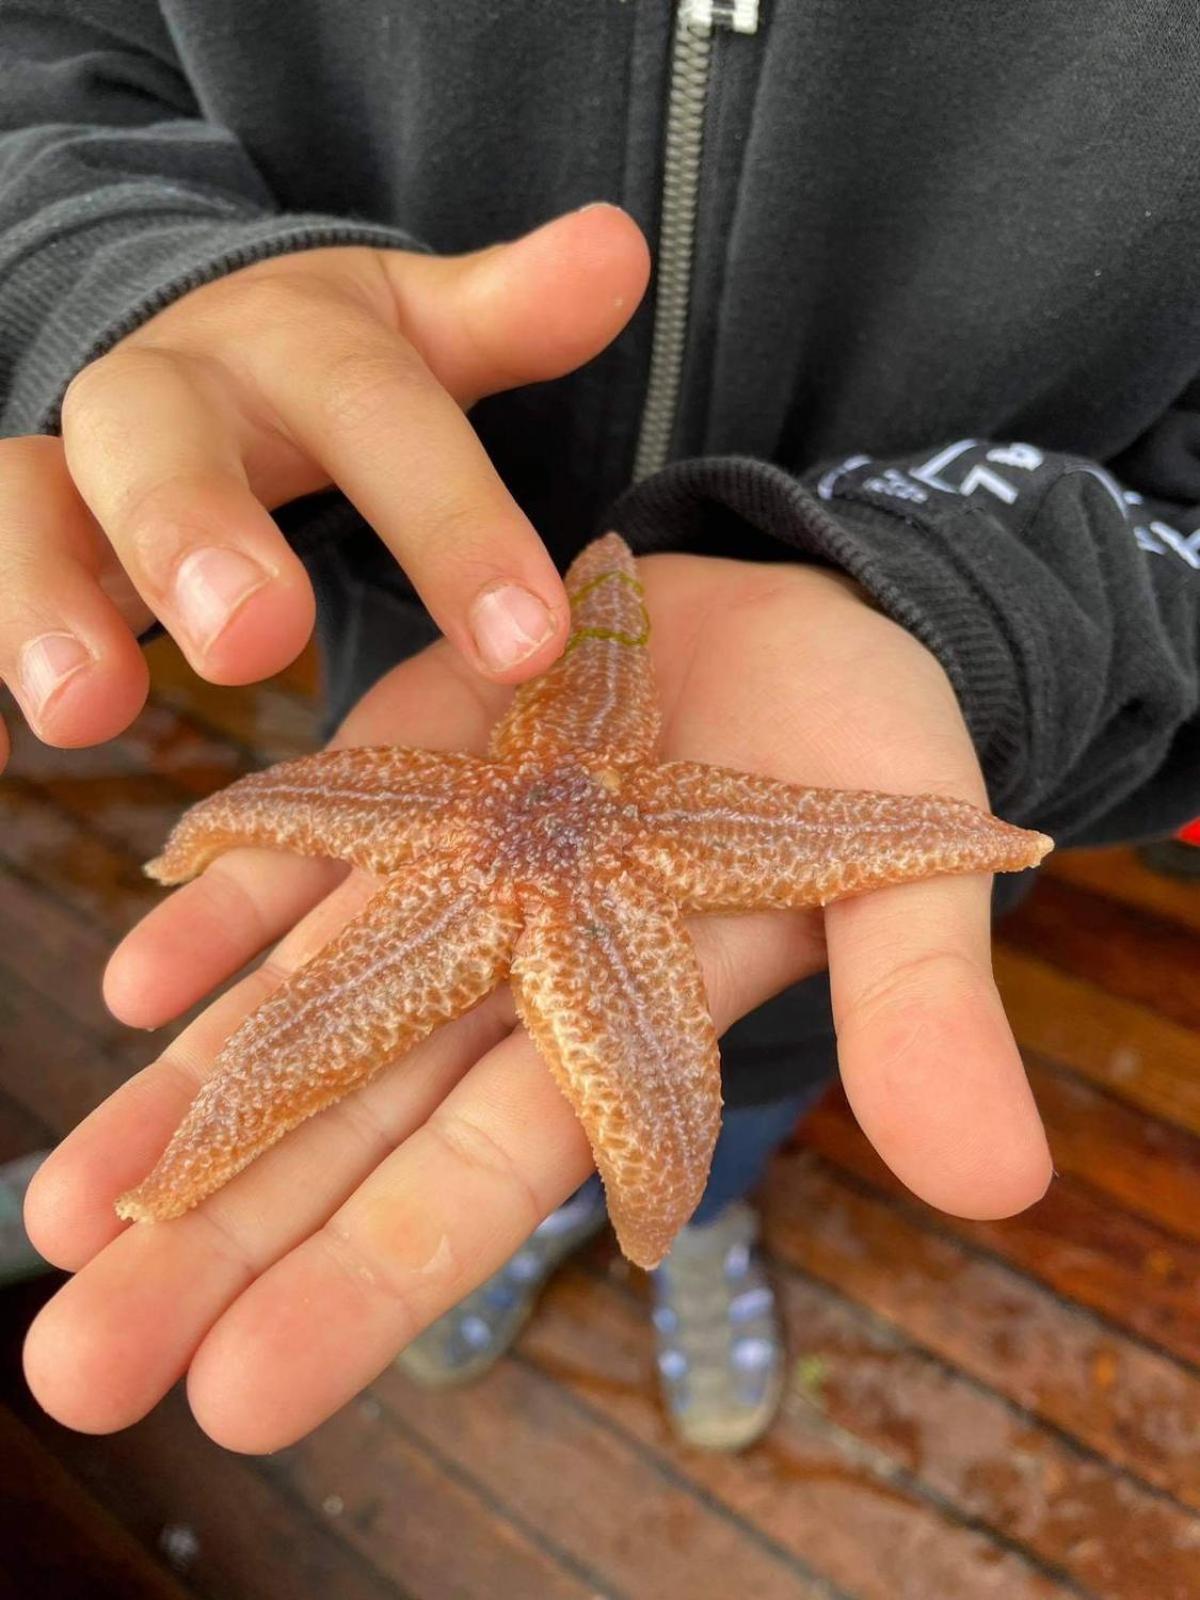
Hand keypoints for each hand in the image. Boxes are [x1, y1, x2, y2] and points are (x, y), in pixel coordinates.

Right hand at [0, 204, 648, 768]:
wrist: (194, 341)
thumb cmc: (329, 373)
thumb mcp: (419, 336)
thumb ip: (510, 316)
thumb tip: (622, 251)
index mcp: (292, 344)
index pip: (377, 416)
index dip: (451, 522)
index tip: (527, 643)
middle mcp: (168, 391)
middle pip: (160, 436)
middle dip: (198, 531)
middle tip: (255, 637)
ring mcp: (68, 463)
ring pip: (22, 505)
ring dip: (41, 601)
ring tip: (80, 713)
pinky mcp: (17, 531)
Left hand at [23, 553, 1050, 1449]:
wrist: (791, 615)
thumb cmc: (865, 754)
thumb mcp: (907, 872)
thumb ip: (922, 1013)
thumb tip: (999, 1185)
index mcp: (616, 1022)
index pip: (481, 1177)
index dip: (370, 1279)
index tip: (240, 1393)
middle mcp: (502, 973)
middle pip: (345, 1126)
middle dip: (218, 1246)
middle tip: (79, 1369)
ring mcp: (437, 876)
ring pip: (290, 1012)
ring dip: (176, 1111)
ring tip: (58, 1224)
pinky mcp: (400, 770)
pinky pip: (299, 849)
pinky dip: (222, 914)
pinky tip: (140, 985)